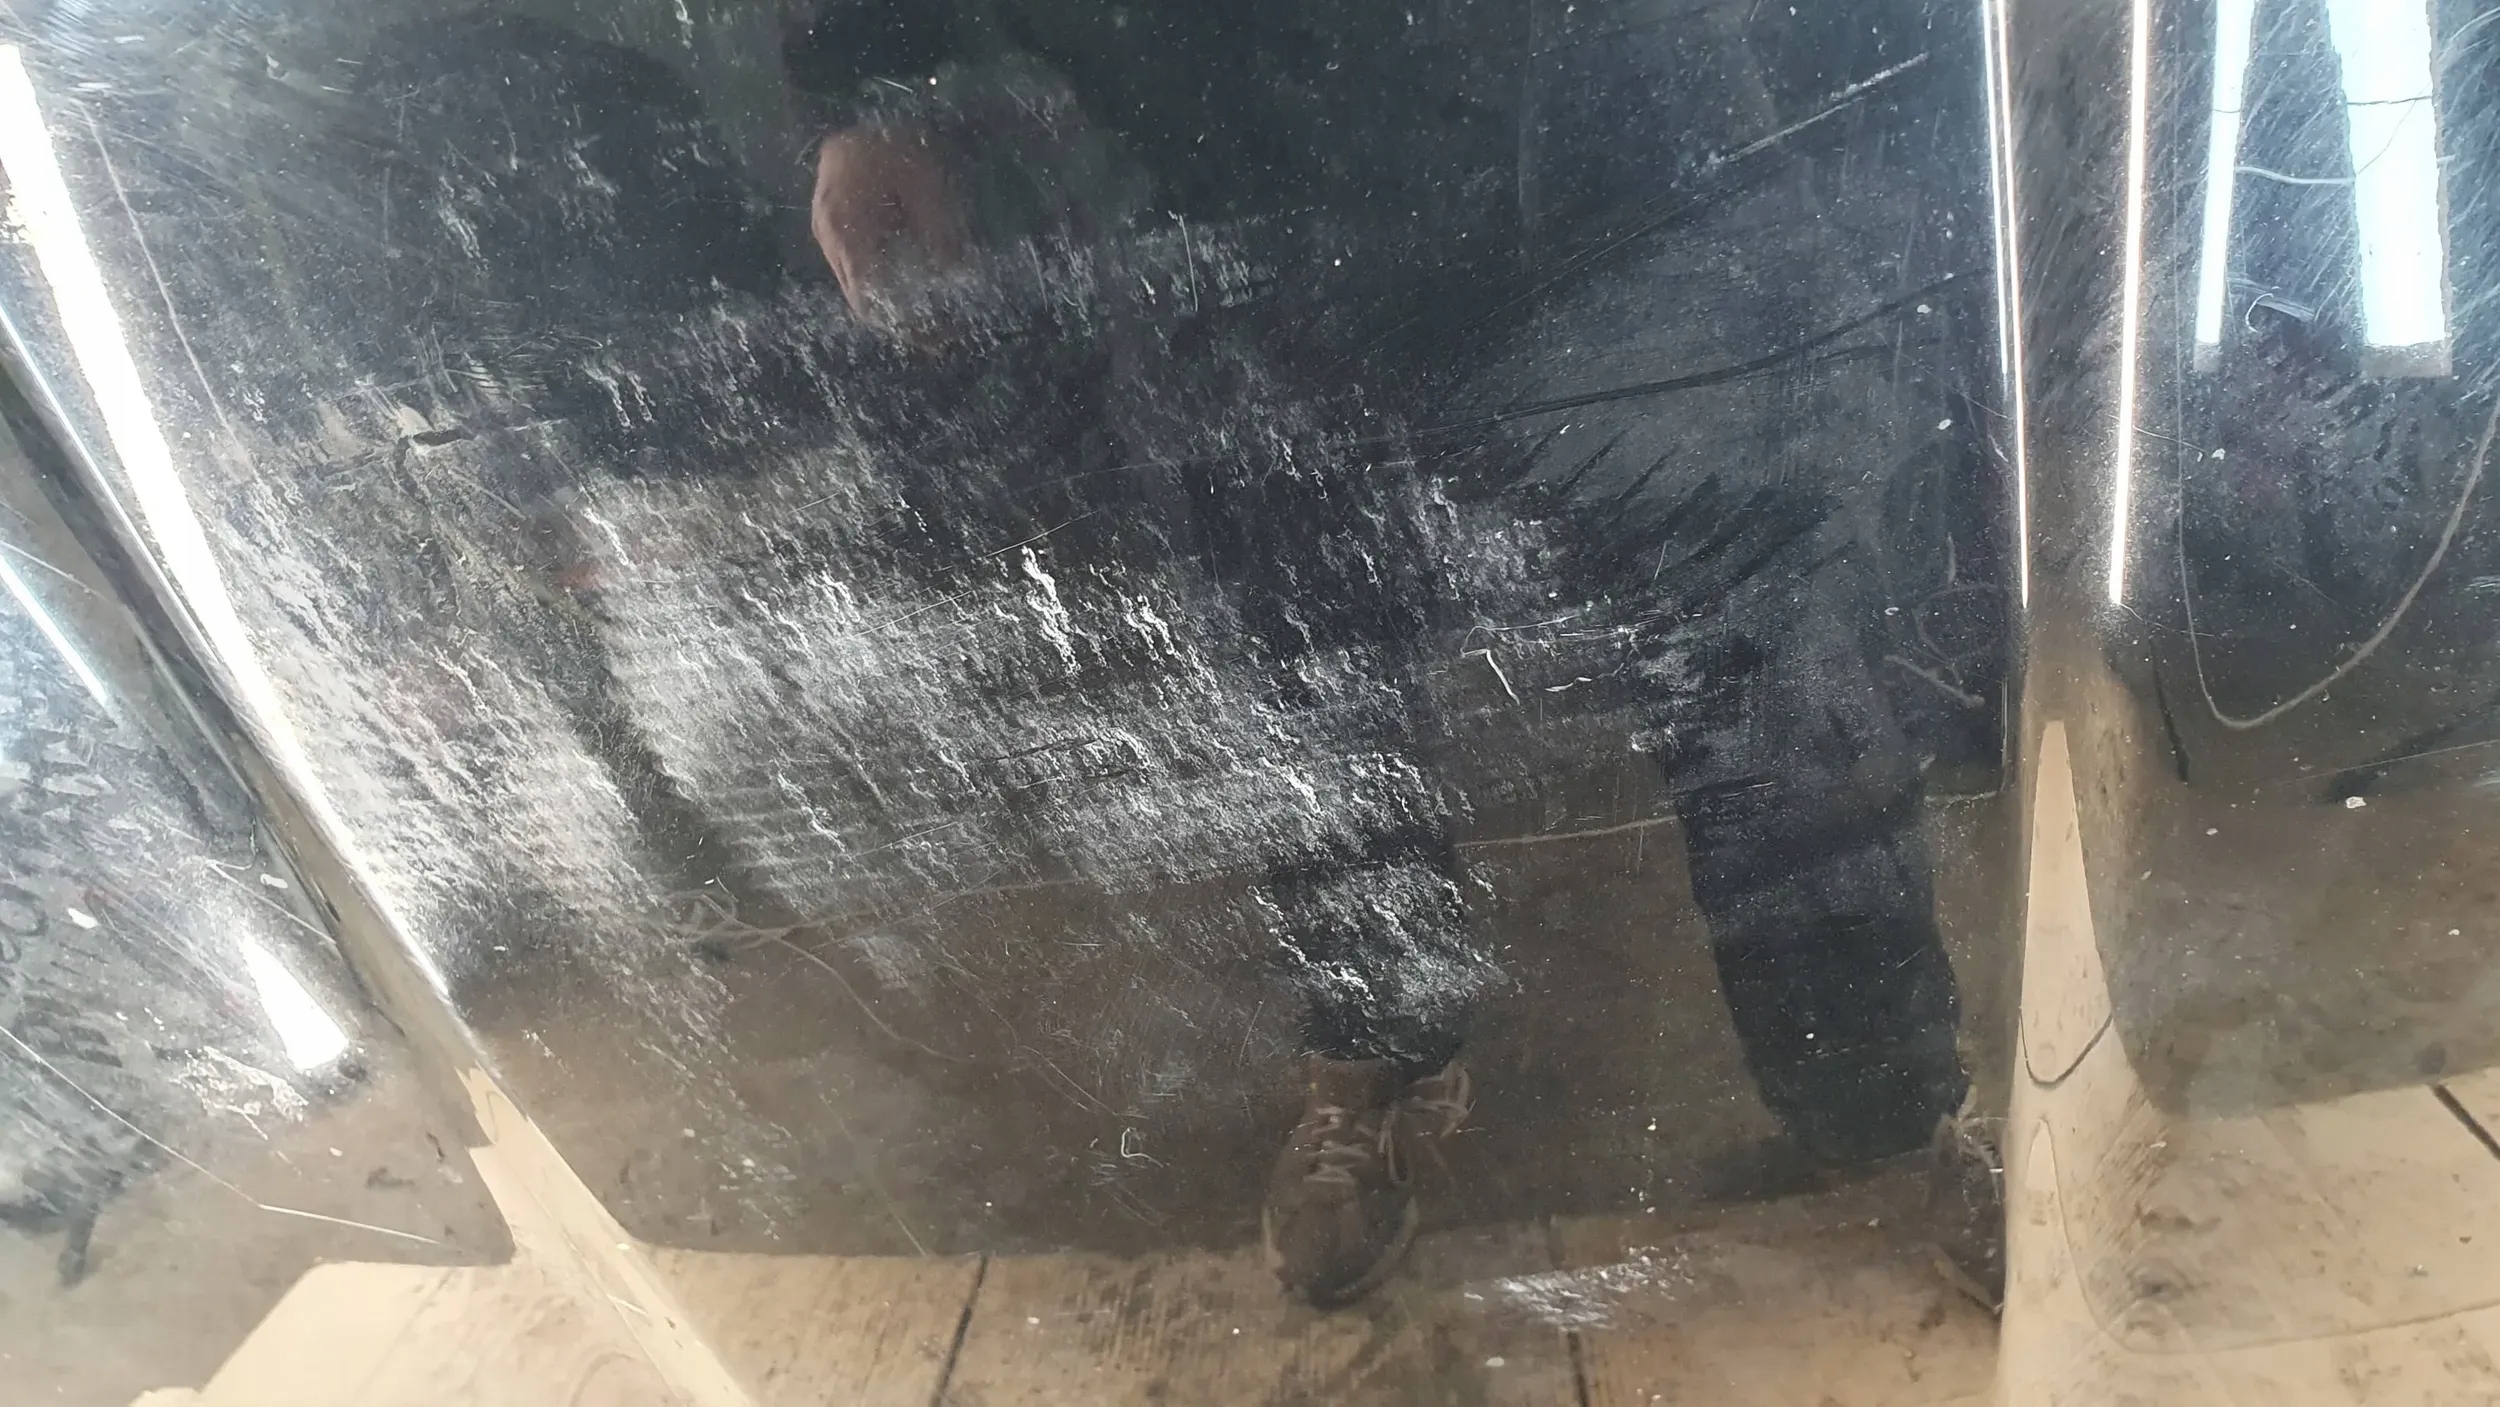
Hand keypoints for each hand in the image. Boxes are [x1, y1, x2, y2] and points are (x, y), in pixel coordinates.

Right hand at [809, 123, 970, 329]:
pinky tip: (912, 285)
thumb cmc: (891, 146)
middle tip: (944, 333)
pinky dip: (884, 282)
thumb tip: (956, 277)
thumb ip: (940, 232)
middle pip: (862, 299)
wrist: (856, 118)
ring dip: (892, 302)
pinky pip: (858, 268)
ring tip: (934, 314)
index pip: (868, 300)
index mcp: (846, 232)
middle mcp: (830, 241)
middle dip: (902, 319)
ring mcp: (827, 236)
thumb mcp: (925, 186)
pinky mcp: (834, 230)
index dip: (901, 324)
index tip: (936, 336)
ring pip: (858, 287)